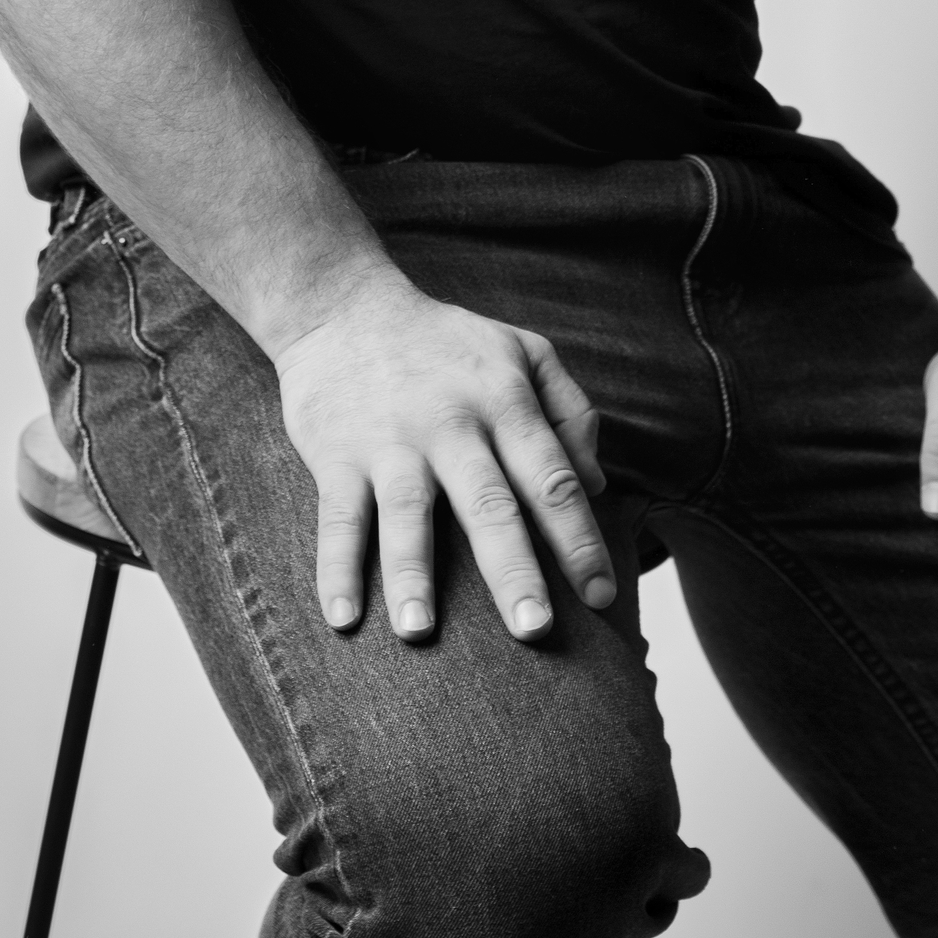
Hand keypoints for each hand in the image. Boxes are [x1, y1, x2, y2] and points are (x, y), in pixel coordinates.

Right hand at [272, 269, 616, 643]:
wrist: (343, 306)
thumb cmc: (446, 341)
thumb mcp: (522, 350)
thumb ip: (570, 411)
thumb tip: (597, 485)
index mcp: (504, 401)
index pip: (552, 476)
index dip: (580, 537)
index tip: (601, 596)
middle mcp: (451, 423)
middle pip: (488, 503)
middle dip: (513, 569)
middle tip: (535, 629)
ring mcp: (390, 441)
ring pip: (406, 513)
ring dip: (412, 574)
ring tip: (420, 631)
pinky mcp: (336, 454)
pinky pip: (336, 519)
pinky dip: (336, 569)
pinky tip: (344, 618)